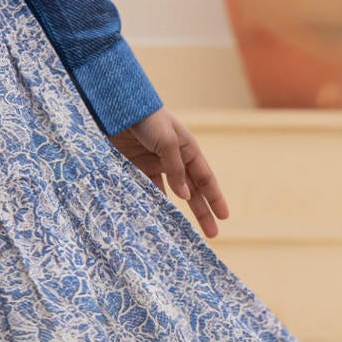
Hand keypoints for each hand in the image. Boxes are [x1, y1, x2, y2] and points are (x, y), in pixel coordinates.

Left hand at [111, 107, 228, 238]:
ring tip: (182, 233)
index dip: (215, 197)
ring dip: (176, 211)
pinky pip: (147, 188)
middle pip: (192, 190)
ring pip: (170, 192)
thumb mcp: (167, 142)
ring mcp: (154, 163)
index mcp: (187, 148)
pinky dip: (151, 201)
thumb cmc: (148, 119)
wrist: (118, 106)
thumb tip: (186, 196)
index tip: (224, 217)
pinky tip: (155, 216)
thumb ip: (176, 169)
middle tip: (212, 234)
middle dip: (202, 211)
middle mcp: (174, 158)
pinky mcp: (135, 166)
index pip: (205, 178)